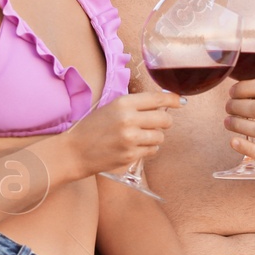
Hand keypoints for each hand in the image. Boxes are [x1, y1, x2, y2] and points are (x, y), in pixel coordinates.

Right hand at [64, 92, 183, 177]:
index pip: (157, 99)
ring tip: (140, 137)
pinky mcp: (130, 155)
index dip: (173, 99)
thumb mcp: (111, 108)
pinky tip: (135, 146)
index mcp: (123, 103)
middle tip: (156, 123)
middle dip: (164, 122)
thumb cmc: (92, 128)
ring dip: (155, 137)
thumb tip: (162, 105)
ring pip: (160, 137)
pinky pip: (152, 150)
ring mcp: (130, 139)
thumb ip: (134, 106)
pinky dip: (148, 149)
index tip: (180, 101)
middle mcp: (128, 119)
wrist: (74, 151)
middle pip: (165, 120)